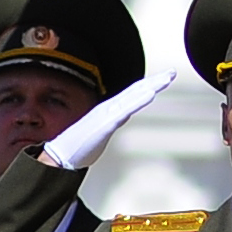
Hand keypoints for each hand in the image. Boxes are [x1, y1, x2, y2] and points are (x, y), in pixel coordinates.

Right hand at [44, 64, 181, 172]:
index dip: (147, 86)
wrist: (59, 159)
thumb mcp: (98, 134)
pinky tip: (151, 93)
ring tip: (167, 78)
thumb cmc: (76, 149)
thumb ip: (109, 124)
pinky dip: (138, 100)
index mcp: (107, 113)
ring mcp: (106, 116)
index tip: (163, 79)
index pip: (131, 96)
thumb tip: (118, 119)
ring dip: (150, 87)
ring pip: (132, 97)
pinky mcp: (104, 124)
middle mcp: (107, 110)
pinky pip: (125, 110)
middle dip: (154, 82)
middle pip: (135, 92)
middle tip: (172, 73)